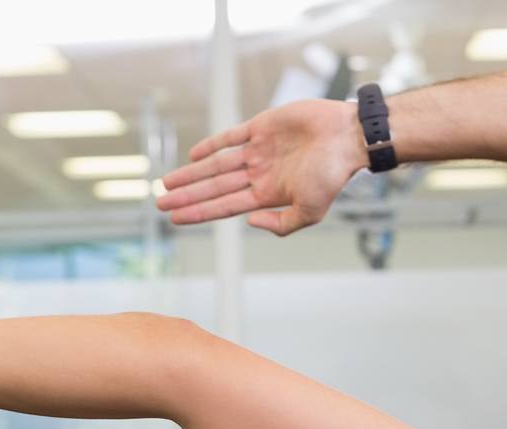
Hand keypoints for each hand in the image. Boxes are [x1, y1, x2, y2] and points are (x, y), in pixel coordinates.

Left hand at [157, 99, 364, 235]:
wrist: (346, 137)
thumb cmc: (333, 176)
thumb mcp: (311, 212)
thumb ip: (282, 225)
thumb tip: (248, 222)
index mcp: (268, 195)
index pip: (224, 206)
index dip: (198, 212)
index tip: (175, 218)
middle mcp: (259, 174)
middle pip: (213, 187)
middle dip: (186, 195)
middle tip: (160, 202)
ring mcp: (258, 150)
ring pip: (216, 165)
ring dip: (191, 174)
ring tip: (167, 182)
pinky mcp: (261, 126)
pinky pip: (230, 137)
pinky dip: (211, 145)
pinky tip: (193, 154)